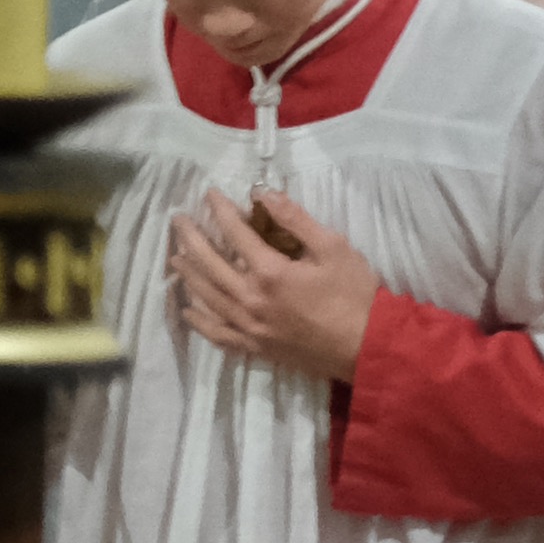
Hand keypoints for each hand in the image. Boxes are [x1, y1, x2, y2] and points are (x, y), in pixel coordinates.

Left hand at [170, 184, 379, 384]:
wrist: (367, 347)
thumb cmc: (354, 294)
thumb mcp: (333, 247)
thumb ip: (296, 220)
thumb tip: (264, 194)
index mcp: (270, 272)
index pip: (235, 234)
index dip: (220, 211)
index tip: (209, 194)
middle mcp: (251, 299)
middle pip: (211, 264)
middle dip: (192, 238)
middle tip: (178, 221)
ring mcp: (250, 326)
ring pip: (208, 297)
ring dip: (189, 275)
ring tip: (176, 257)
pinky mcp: (255, 348)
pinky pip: (218, 334)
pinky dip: (200, 321)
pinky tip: (188, 311)